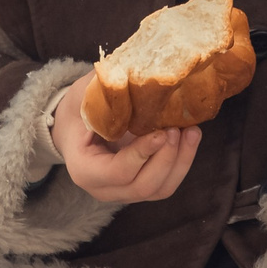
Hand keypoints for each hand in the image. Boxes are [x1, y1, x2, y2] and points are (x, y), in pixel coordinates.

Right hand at [49, 75, 201, 203]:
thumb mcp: (84, 95)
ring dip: (180, 161)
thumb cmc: (79, 108)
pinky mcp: (142, 184)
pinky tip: (190, 136)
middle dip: (165, 158)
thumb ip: (105, 91)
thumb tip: (137, 76)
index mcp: (83, 169)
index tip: (161, 131)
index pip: (117, 172)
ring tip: (191, 131)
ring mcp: (124, 191)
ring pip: (160, 189)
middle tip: (175, 129)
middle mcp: (103, 188)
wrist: (75, 126)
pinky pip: (167, 183)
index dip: (142, 153)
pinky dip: (182, 161)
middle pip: (142, 187)